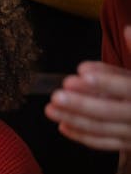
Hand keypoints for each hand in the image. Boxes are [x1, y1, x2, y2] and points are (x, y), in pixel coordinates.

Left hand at [45, 28, 130, 151]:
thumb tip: (128, 29)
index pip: (128, 87)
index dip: (106, 80)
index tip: (81, 70)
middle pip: (110, 111)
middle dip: (82, 104)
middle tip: (56, 95)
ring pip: (102, 128)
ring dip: (74, 119)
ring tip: (50, 109)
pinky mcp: (130, 144)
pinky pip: (104, 143)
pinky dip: (83, 136)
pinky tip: (63, 125)